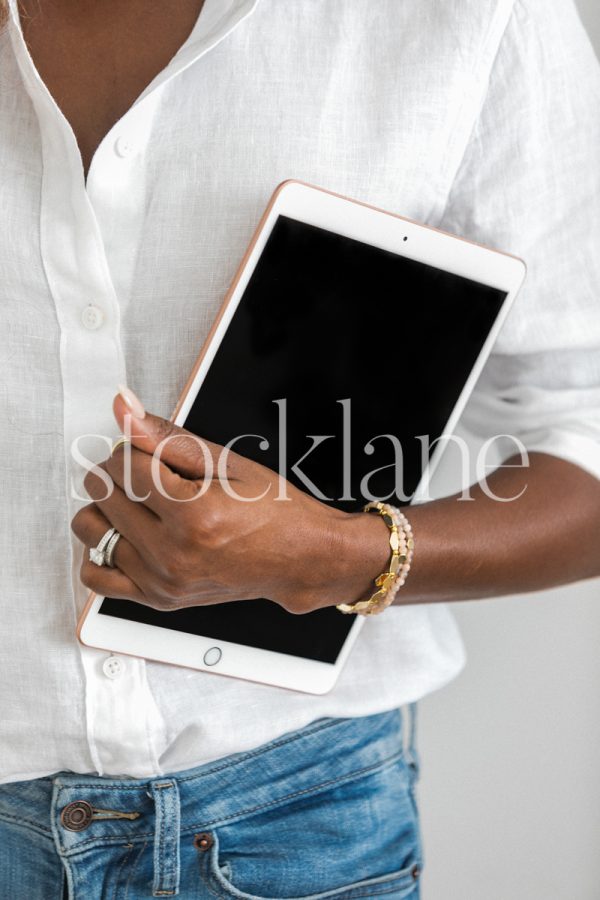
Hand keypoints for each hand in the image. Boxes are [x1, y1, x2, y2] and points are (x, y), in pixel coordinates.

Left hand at [71, 391, 388, 613]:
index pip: (124, 465)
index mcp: (194, 514)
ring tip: (136, 502)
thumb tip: (124, 408)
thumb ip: (168, 437)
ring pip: (92, 530)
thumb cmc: (275, 512)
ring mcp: (164, 580)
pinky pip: (96, 576)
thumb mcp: (226, 463)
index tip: (148, 451)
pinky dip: (99, 550)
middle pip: (103, 494)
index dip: (133, 448)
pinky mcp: (159, 598)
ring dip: (105, 508)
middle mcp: (174, 553)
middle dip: (118, 473)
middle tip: (148, 473)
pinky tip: (123, 534)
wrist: (299, 559)